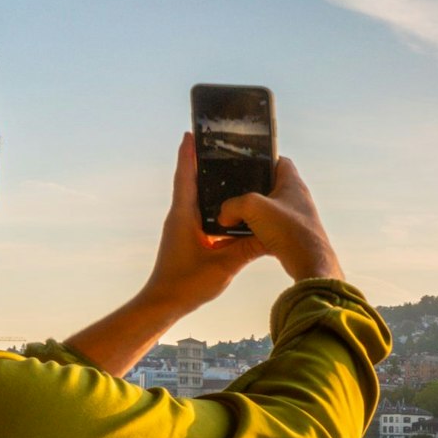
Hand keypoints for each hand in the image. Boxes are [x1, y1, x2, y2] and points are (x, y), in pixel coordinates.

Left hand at [137, 133, 267, 313]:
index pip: (185, 178)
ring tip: (226, 170)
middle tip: (216, 146)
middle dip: (200, 162)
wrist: (165, 303)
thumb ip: (248, 247)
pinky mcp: (188, 239)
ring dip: (207, 183)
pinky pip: (202, 214)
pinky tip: (230, 206)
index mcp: (183, 216)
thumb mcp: (225, 264)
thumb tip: (272, 233)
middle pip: (190, 182)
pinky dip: (213, 205)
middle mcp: (180, 217)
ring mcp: (182, 228)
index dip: (187, 155)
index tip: (191, 134)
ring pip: (196, 198)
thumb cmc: (188, 284)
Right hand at [219, 156, 344, 283]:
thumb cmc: (289, 230)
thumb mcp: (252, 208)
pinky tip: (242, 235)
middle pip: (271, 186)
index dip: (263, 157)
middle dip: (250, 189)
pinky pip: (270, 227)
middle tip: (233, 192)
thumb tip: (224, 215)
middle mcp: (297, 198)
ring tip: (234, 214)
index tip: (245, 162)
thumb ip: (233, 205)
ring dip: (252, 212)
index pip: (280, 160)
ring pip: (268, 209)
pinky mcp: (292, 235)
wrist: (309, 263)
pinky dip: (256, 230)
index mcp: (293, 183)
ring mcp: (295, 217)